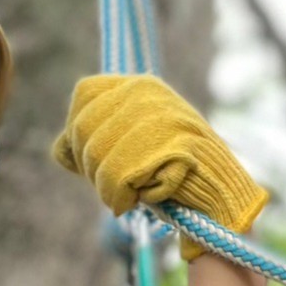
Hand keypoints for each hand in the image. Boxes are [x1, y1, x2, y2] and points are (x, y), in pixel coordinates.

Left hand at [53, 74, 268, 257]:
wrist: (224, 198)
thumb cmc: (176, 175)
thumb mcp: (136, 145)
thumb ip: (101, 137)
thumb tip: (61, 148)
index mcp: (143, 86)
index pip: (85, 95)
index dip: (79, 132)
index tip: (95, 159)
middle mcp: (149, 94)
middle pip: (84, 129)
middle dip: (94, 167)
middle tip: (121, 185)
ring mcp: (158, 118)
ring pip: (98, 158)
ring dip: (109, 188)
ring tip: (135, 194)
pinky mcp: (166, 147)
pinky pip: (116, 179)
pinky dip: (123, 199)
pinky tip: (143, 199)